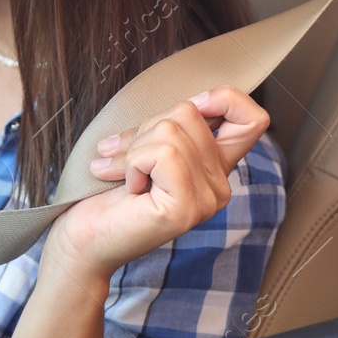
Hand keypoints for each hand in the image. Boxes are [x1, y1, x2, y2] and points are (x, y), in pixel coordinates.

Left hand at [44, 85, 270, 284]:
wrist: (84, 239)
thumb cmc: (108, 193)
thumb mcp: (144, 147)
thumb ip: (171, 126)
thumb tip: (195, 101)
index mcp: (213, 168)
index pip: (253, 119)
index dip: (223, 99)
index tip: (185, 111)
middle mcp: (219, 185)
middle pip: (190, 113)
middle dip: (146, 127)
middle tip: (127, 159)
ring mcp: (206, 199)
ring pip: (171, 130)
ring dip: (135, 148)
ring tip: (125, 176)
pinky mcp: (186, 208)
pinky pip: (163, 154)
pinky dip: (134, 163)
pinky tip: (131, 188)